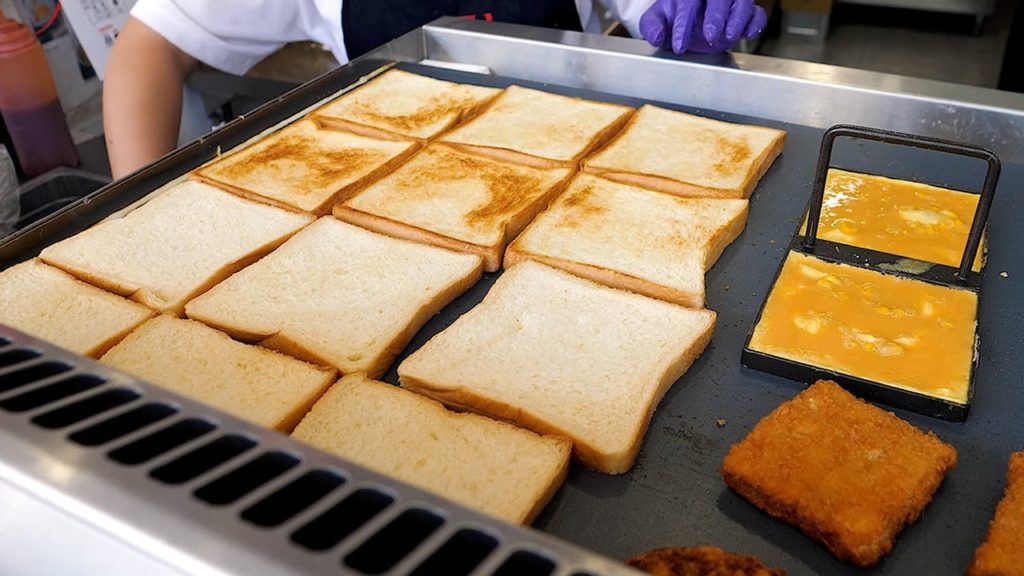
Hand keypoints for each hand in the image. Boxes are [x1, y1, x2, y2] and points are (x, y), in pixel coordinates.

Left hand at [639, 0, 767, 53]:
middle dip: (716, 17)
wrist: (688, 23)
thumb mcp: (657, 20)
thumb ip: (652, 26)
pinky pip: (756, 14)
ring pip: (742, 2)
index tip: (679, 44)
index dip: (684, 24)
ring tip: (729, 37)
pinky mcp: (745, 12)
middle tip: (710, 37)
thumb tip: (656, 36)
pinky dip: (755, 23)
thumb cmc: (673, 18)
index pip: (687, 3)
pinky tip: (748, 34)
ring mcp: (730, 2)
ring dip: (737, 20)